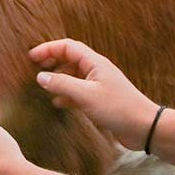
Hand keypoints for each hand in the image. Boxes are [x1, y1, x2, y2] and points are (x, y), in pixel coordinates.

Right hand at [30, 39, 159, 150]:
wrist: (143, 127)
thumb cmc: (118, 108)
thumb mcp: (86, 95)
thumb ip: (62, 84)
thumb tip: (40, 76)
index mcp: (95, 63)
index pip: (68, 47)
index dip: (49, 49)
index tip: (32, 57)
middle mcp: (96, 71)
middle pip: (70, 59)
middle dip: (52, 61)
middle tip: (35, 68)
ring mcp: (98, 85)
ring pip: (73, 76)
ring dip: (58, 78)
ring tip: (43, 86)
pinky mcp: (100, 100)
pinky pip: (79, 92)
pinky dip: (66, 94)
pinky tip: (58, 103)